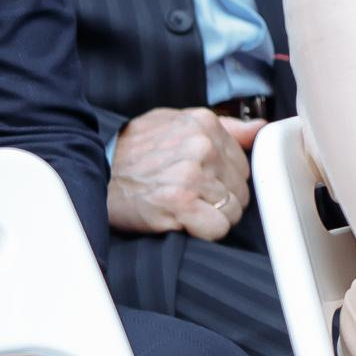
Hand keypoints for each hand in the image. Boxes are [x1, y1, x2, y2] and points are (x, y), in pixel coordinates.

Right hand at [108, 108, 260, 238]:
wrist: (95, 170)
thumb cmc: (135, 149)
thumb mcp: (177, 123)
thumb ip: (224, 127)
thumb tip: (260, 128)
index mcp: (204, 124)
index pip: (244, 164)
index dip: (225, 180)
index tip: (203, 183)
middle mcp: (202, 146)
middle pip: (241, 189)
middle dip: (221, 200)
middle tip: (191, 198)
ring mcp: (191, 174)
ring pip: (232, 211)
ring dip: (212, 217)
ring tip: (184, 208)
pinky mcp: (179, 202)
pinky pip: (218, 228)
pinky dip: (204, 231)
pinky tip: (183, 221)